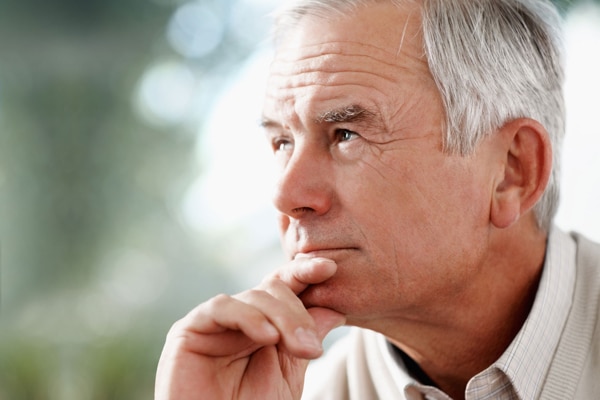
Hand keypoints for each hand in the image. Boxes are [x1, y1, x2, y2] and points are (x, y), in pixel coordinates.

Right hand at [155, 257, 345, 399]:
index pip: (284, 287)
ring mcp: (214, 322)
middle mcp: (238, 318)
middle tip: (313, 346)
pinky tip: (268, 337)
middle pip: (273, 288)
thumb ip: (306, 338)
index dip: (304, 272)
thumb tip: (336, 309)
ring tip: (301, 349)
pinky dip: (250, 317)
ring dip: (283, 317)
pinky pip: (222, 307)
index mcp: (262, 324)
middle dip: (298, 312)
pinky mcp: (189, 329)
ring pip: (253, 295)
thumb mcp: (289, 373)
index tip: (330, 267)